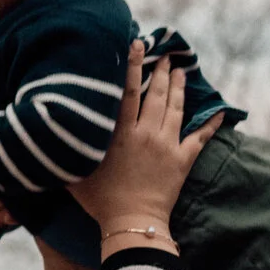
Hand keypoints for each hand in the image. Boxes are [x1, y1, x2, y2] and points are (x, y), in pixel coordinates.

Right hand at [69, 38, 221, 255]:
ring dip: (180, 88)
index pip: (127, 91)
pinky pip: (200, 137)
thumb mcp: (76, 171)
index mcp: (121, 133)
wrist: (131, 224)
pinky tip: (221, 111)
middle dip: (161, 72)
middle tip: (166, 55)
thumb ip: (67, 149)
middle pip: (156, 95)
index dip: (133, 66)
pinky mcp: (182, 161)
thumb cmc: (100, 201)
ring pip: (176, 109)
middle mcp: (146, 133)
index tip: (138, 45)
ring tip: (182, 71)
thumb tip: (47, 133)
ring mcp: (167, 145)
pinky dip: (211, 124)